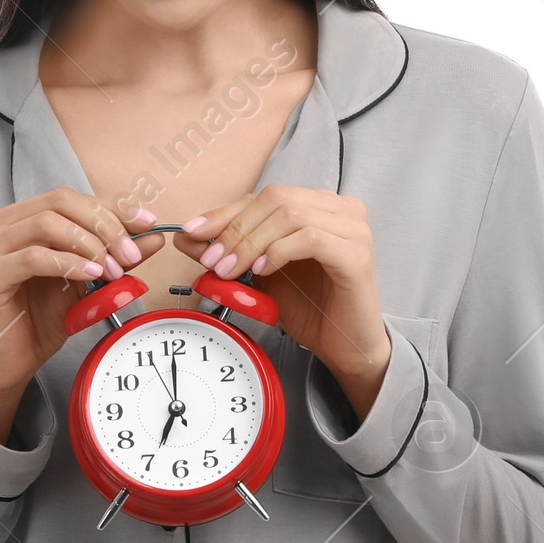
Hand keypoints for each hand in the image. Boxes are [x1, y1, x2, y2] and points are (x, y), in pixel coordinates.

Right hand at [0, 188, 161, 440]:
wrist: (11, 363)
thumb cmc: (40, 319)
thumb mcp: (87, 280)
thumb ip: (115, 254)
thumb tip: (153, 235)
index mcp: (19, 218)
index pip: (71, 198)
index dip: (112, 207)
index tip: (147, 222)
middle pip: (61, 202)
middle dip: (105, 225)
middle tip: (131, 255)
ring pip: (47, 223)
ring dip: (89, 244)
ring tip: (110, 271)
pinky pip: (33, 256)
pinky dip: (68, 262)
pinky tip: (90, 275)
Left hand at [174, 185, 391, 413]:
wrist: (343, 345)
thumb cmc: (309, 307)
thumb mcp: (259, 274)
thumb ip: (229, 252)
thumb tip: (187, 237)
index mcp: (318, 205)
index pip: (264, 196)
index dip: (225, 212)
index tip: (193, 232)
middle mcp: (340, 208)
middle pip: (275, 199)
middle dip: (236, 229)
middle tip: (212, 260)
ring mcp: (352, 228)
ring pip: (290, 215)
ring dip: (252, 242)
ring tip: (232, 270)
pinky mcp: (356, 254)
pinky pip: (311, 238)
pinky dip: (279, 252)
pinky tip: (263, 271)